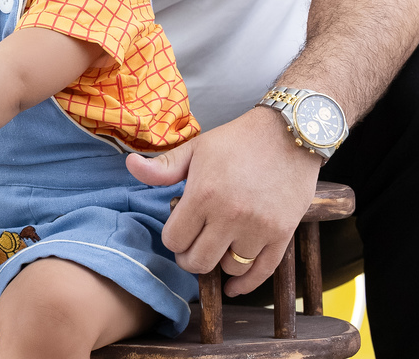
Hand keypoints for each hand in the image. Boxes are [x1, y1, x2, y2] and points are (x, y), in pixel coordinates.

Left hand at [126, 107, 320, 295]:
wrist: (288, 134)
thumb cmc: (237, 140)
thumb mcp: (196, 148)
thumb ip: (163, 167)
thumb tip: (130, 165)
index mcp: (203, 195)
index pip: (174, 240)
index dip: (172, 239)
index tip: (179, 230)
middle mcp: (230, 216)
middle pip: (198, 262)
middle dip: (189, 258)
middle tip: (192, 248)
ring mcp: (258, 227)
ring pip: (229, 268)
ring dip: (219, 263)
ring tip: (217, 247)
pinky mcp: (283, 234)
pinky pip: (262, 272)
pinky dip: (245, 284)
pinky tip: (233, 285)